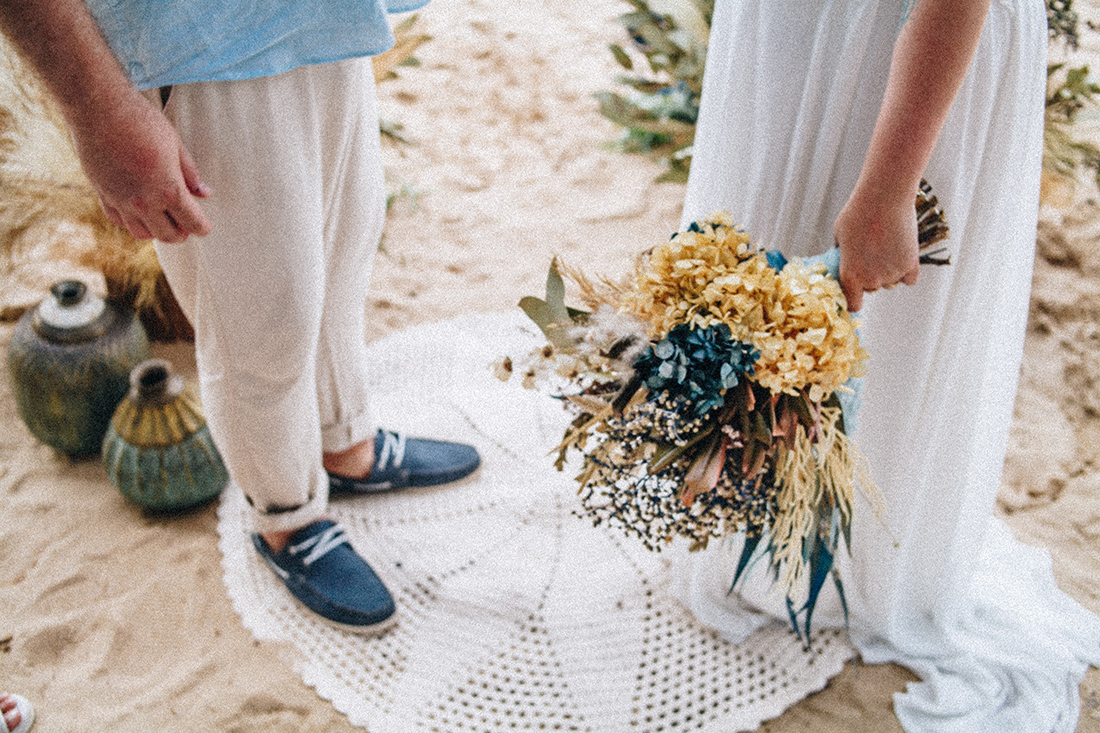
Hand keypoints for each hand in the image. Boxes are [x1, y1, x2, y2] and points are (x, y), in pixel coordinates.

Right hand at [67, 90, 211, 242]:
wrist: (98, 107)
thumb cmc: (140, 120)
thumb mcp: (175, 144)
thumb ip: (190, 173)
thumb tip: (204, 192)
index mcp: (168, 190)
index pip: (192, 223)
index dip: (202, 227)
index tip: (205, 226)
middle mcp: (144, 202)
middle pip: (168, 235)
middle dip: (182, 232)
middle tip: (186, 224)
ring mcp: (121, 201)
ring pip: (142, 233)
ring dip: (157, 231)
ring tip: (164, 219)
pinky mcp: (102, 194)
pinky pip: (119, 220)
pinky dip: (131, 221)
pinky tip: (139, 211)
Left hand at [833, 189, 919, 312]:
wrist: (885, 196)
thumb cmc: (857, 212)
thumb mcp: (839, 235)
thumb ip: (841, 255)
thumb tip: (843, 262)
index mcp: (850, 276)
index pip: (853, 304)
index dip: (853, 300)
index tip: (854, 294)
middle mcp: (872, 280)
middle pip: (871, 288)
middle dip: (869, 276)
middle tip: (869, 253)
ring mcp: (893, 273)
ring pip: (890, 281)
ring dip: (887, 271)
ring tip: (884, 245)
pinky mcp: (911, 264)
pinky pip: (909, 279)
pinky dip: (906, 271)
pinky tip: (900, 255)